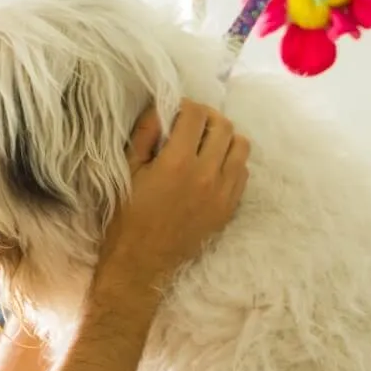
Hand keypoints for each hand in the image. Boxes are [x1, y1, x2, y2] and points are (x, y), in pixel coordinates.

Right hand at [93, 101, 247, 300]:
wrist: (142, 264)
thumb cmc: (127, 218)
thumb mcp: (127, 171)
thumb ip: (145, 135)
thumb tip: (160, 109)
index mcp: (177, 163)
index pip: (196, 115)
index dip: (185, 107)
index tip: (175, 113)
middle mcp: (206, 175)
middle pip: (223, 126)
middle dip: (207, 118)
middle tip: (191, 125)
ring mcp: (223, 193)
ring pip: (240, 146)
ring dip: (224, 138)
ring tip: (206, 145)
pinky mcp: (229, 208)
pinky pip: (243, 172)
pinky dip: (231, 162)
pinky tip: (213, 168)